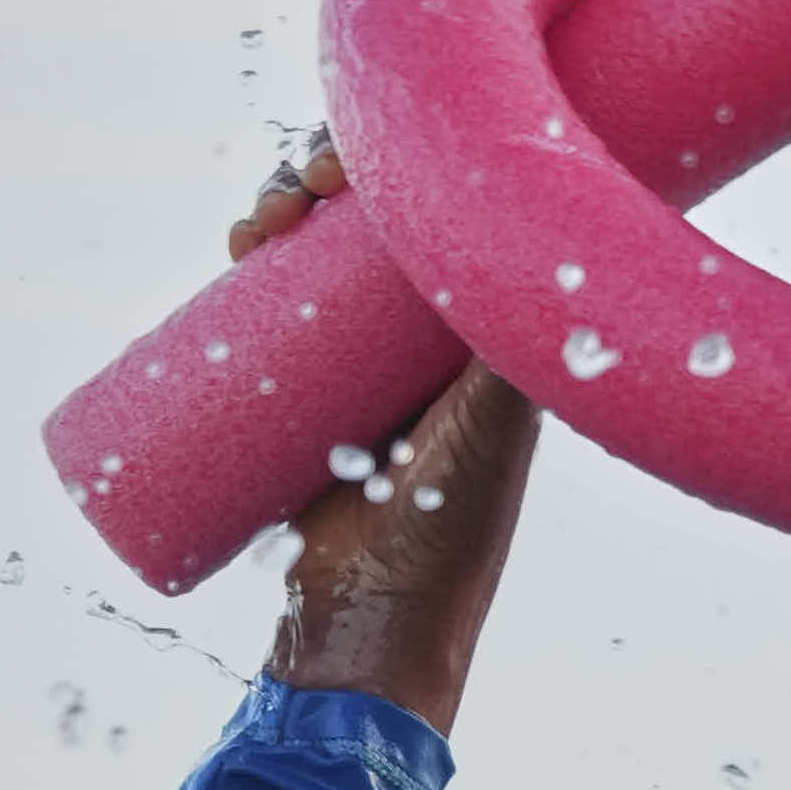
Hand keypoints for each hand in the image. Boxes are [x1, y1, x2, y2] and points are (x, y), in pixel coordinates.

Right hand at [239, 145, 540, 734]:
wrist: (369, 621)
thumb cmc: (446, 535)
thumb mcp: (491, 435)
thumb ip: (517, 361)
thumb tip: (550, 252)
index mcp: (483, 330)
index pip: (442, 212)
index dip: (395, 168)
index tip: (347, 168)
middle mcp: (428, 337)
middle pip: (371, 219)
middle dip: (322, 179)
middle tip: (291, 197)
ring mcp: (365, 362)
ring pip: (320, 252)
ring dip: (281, 208)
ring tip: (255, 229)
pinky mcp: (307, 394)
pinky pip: (278, 308)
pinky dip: (255, 264)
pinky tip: (240, 248)